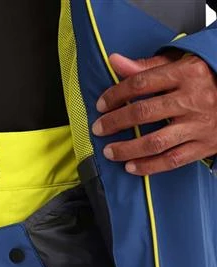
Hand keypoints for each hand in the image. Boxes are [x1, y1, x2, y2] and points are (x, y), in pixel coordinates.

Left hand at [92, 51, 216, 174]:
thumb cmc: (207, 80)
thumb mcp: (181, 65)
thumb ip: (147, 66)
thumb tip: (114, 61)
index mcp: (187, 73)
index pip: (141, 83)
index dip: (115, 95)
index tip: (101, 105)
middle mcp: (193, 99)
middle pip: (143, 112)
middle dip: (114, 122)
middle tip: (98, 129)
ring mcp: (199, 125)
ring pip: (155, 141)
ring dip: (126, 149)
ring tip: (109, 151)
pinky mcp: (204, 146)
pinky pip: (171, 160)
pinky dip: (148, 166)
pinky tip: (131, 167)